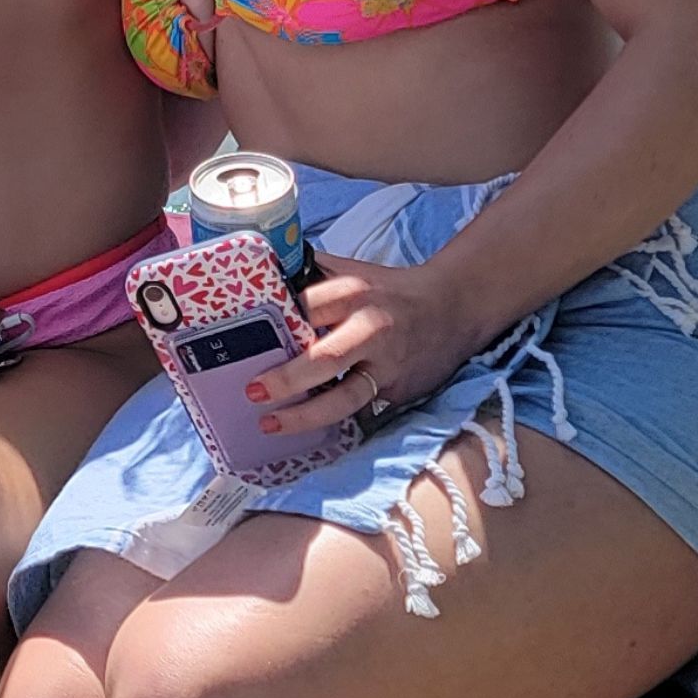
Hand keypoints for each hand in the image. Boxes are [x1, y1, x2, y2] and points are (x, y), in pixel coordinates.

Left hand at [245, 251, 485, 437]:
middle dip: (288, 378)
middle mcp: (370, 329)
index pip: (309, 307)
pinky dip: (333, 422)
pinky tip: (304, 433)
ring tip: (269, 423)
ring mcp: (386, 365)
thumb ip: (312, 271)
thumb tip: (262, 264)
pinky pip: (361, 409)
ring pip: (346, 396)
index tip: (244, 337)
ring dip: (306, 414)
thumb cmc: (389, 290)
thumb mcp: (353, 271)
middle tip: (253, 391)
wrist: (453, 307)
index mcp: (353, 294)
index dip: (278, 322)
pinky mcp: (398, 390)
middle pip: (327, 357)